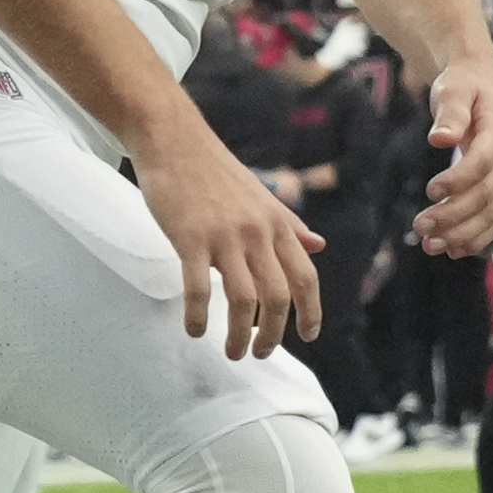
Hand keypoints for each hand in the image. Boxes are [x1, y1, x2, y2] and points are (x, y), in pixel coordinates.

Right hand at [131, 116, 320, 357]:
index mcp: (277, 224)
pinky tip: (195, 331)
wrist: (174, 139)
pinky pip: (198, 289)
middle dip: (273, 334)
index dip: (311, 311)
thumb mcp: (262, 197)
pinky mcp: (189, 239)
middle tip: (260, 353)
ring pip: (242, 300)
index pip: (305, 277)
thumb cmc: (216, 170)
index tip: (309, 336)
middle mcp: (257, 233)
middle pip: (277, 297)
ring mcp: (223, 237)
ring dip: (238, 335)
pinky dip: (198, 316)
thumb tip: (319, 245)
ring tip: (232, 352)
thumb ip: (290, 225)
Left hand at [411, 61, 492, 253]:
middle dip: (453, 215)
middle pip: (487, 195)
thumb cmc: (464, 87)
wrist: (481, 88)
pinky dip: (475, 238)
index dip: (458, 180)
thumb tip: (440, 139)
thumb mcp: (453, 89)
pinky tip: (452, 250)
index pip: (483, 162)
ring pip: (492, 214)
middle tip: (420, 226)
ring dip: (462, 234)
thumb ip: (450, 113)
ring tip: (430, 244)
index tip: (429, 191)